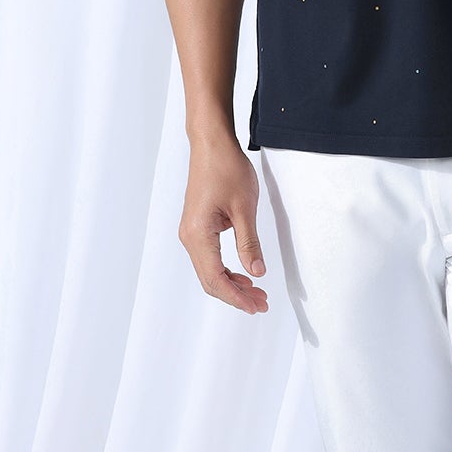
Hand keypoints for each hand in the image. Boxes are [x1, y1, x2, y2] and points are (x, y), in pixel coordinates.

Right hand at [180, 133, 269, 312]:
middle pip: (210, 280)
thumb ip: (250, 243)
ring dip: (232, 284)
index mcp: (198, 234)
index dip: (236, 297)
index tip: (255, 306)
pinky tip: (244, 274)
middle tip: (262, 303)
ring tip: (257, 292)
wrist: (211, 144)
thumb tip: (257, 272)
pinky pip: (210, 258)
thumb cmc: (226, 169)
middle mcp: (190, 237)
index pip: (215, 278)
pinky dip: (226, 270)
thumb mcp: (244, 208)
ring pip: (209, 271)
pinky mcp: (198, 227)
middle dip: (236, 295)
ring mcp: (192, 233)